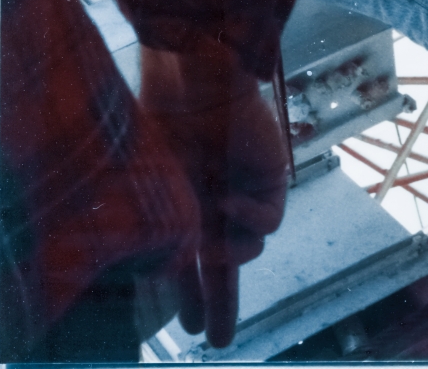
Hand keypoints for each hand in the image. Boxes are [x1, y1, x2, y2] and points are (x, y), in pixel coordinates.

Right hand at [139, 43, 289, 349]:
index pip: (185, 261)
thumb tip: (169, 273)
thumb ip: (166, 234)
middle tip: (216, 338)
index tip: (192, 328)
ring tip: (213, 226)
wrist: (194, 88)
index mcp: (182, 207)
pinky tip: (228, 200)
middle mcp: (212, 204)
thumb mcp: (154, 193)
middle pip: (222, 268)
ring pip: (251, 249)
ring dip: (231, 251)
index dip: (188, 294)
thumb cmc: (165, 130)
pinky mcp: (273, 181)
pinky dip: (248, 219)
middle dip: (219, 304)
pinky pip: (270, 222)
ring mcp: (244, 194)